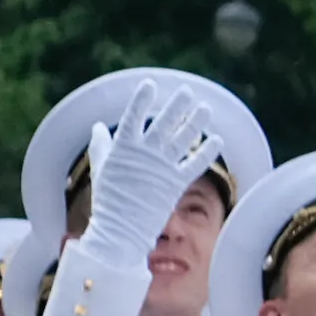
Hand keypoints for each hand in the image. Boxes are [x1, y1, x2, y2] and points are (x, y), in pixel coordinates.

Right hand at [77, 79, 221, 271]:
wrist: (119, 230)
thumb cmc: (108, 199)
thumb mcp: (101, 169)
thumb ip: (101, 146)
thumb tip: (97, 126)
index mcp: (124, 147)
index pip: (134, 117)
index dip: (142, 100)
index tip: (150, 84)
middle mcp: (146, 153)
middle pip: (165, 123)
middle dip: (177, 105)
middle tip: (187, 91)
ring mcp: (162, 167)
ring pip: (184, 139)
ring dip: (196, 122)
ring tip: (206, 108)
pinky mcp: (177, 182)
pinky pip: (195, 163)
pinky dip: (207, 152)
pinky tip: (217, 140)